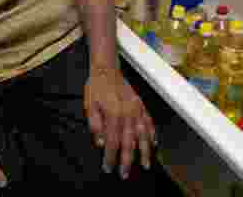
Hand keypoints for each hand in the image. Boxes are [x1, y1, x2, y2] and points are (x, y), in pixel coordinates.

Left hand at [84, 65, 156, 179]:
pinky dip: (153, 134)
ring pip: (143, 135)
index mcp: (113, 114)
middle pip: (129, 142)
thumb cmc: (97, 87)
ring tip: (145, 165)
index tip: (108, 167)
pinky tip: (154, 143)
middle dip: (127, 161)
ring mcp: (137, 109)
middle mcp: (127, 113)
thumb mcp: (89, 105)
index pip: (112, 142)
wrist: (106, 69)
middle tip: (124, 174)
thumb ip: (95, 125)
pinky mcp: (141, 105)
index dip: (110, 157)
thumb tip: (100, 142)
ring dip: (144, 152)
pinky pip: (149, 122)